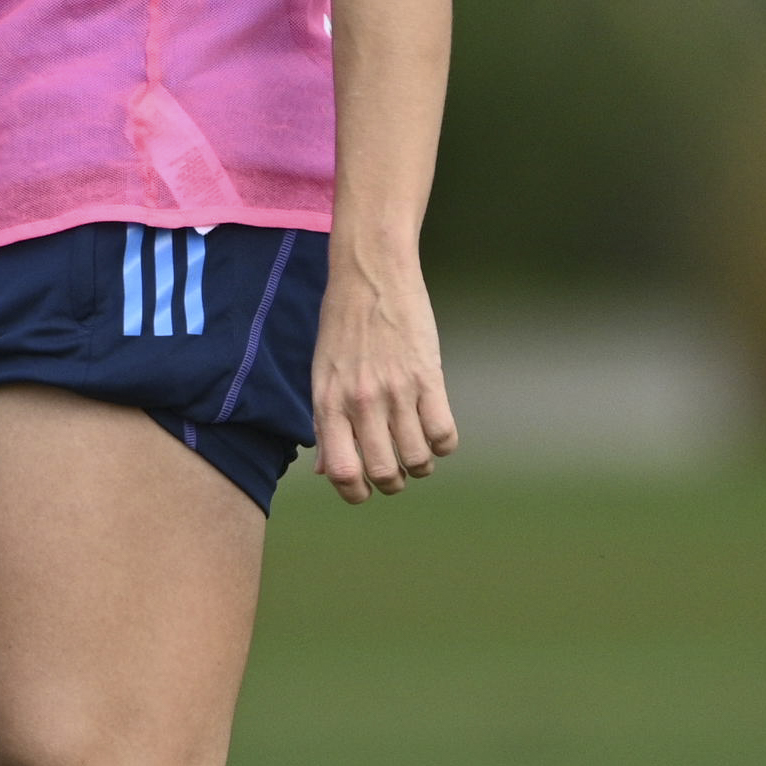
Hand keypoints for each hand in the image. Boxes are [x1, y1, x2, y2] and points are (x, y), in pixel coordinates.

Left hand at [309, 244, 459, 502]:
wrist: (370, 272)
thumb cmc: (342, 324)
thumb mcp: (322, 374)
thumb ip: (325, 424)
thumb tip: (325, 472)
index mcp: (329, 403)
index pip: (341, 471)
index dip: (355, 493)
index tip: (365, 491)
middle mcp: (361, 402)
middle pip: (383, 471)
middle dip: (393, 482)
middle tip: (397, 473)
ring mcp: (396, 390)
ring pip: (417, 457)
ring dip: (421, 465)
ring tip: (419, 453)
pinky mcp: (428, 376)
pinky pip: (444, 433)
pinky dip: (443, 444)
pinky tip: (437, 432)